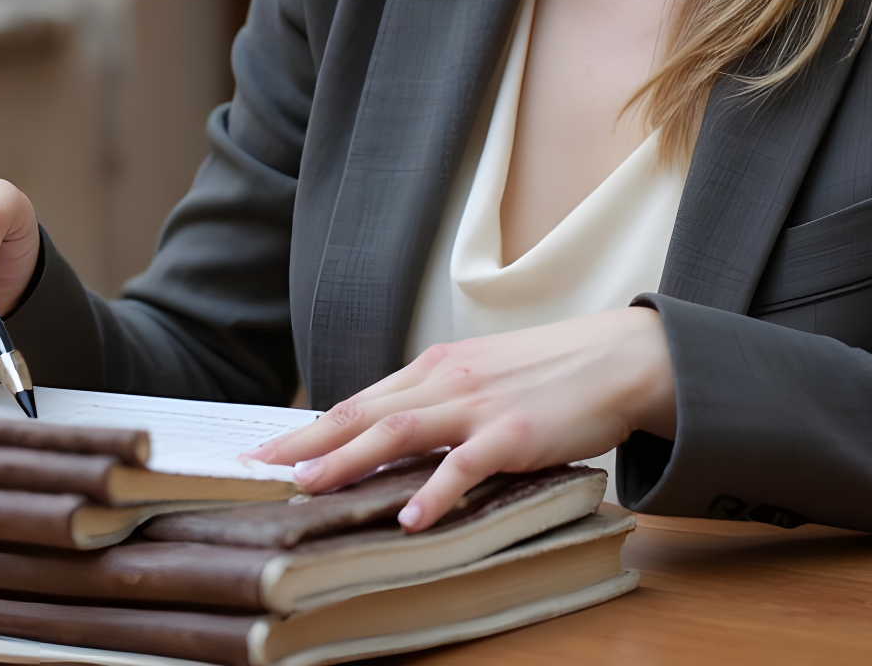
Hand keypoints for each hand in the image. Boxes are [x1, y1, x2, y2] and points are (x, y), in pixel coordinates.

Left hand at [248, 307, 676, 530]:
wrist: (614, 356)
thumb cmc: (546, 372)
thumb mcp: (477, 376)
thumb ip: (434, 401)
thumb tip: (386, 435)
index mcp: (432, 367)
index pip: (356, 401)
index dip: (307, 427)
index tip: (263, 449)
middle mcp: (445, 379)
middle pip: (362, 413)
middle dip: (305, 443)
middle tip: (257, 468)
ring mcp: (478, 405)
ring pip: (399, 431)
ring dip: (348, 460)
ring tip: (308, 487)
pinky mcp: (514, 431)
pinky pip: (466, 464)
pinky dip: (436, 490)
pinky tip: (411, 516)